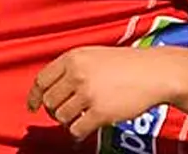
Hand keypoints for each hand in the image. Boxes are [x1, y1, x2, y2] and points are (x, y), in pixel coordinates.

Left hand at [26, 46, 182, 139]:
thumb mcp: (93, 55)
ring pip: (61, 117)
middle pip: (49, 101)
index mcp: (72, 58)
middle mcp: (77, 74)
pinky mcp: (100, 112)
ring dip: (67, 122)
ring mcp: (88, 93)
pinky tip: (84, 130)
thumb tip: (49, 89)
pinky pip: (76, 129)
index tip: (32, 106)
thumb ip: (71, 68)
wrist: (154, 72)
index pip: (41, 80)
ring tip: (78, 119)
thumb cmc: (125, 64)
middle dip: (53, 111)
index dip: (34, 96)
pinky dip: (77, 133)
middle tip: (64, 114)